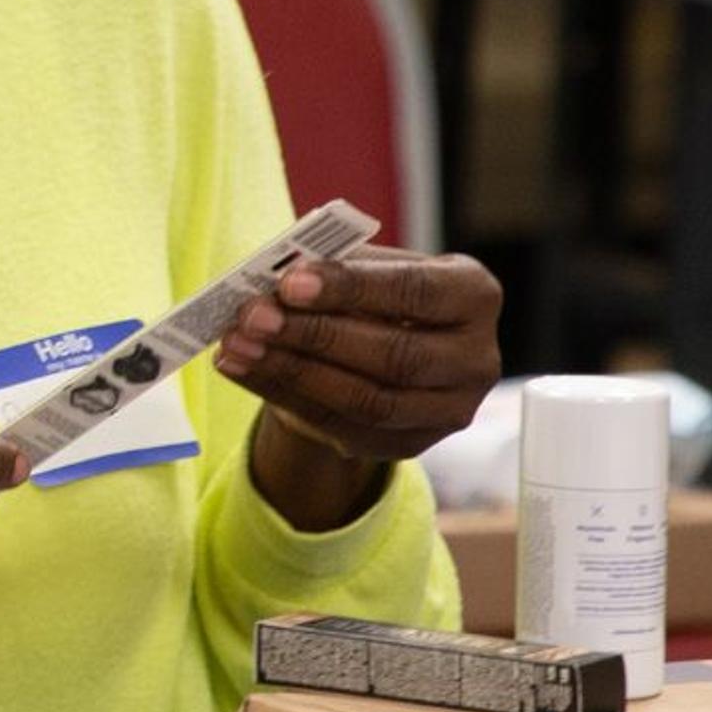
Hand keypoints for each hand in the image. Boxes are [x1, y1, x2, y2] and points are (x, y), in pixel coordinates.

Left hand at [219, 249, 502, 523]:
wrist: (378, 348)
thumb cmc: (372, 293)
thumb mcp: (363, 266)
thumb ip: (332, 267)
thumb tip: (274, 276)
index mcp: (472, 295)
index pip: (414, 292)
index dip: (351, 288)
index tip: (289, 282)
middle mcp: (475, 358)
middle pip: (393, 355)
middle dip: (313, 335)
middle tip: (252, 316)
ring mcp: (449, 409)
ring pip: (366, 401)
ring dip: (291, 371)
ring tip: (236, 344)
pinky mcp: (411, 444)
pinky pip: (341, 427)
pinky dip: (282, 394)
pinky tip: (241, 368)